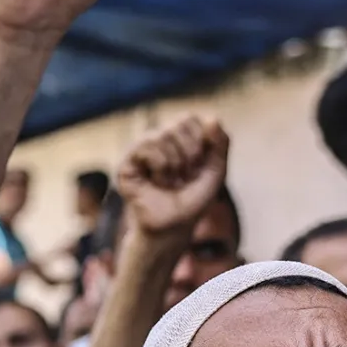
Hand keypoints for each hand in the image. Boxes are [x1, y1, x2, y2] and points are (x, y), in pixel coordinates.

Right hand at [118, 116, 228, 241]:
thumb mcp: (216, 172)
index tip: (199, 166)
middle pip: (180, 121)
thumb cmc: (192, 202)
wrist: (172, 229)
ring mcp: (139, 150)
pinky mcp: (126, 163)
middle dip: (191, 152)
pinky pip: (147, 145)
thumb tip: (213, 117)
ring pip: (163, 134)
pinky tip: (158, 181)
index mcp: (176, 138)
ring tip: (171, 182)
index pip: (189, 118)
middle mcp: (156, 139)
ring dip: (176, 163)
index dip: (201, 141)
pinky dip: (161, 165)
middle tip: (185, 176)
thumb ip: (221, 144)